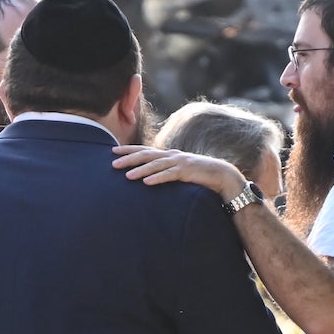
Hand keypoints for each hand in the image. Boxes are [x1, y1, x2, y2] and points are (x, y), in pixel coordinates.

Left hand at [112, 145, 247, 202]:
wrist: (220, 174)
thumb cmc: (197, 175)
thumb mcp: (177, 171)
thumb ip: (164, 171)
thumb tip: (148, 177)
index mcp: (168, 155)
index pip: (144, 150)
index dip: (128, 150)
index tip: (112, 151)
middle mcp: (171, 155)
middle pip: (146, 155)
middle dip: (129, 158)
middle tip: (113, 163)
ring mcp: (179, 162)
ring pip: (156, 165)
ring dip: (141, 170)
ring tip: (127, 175)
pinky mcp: (187, 171)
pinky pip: (170, 175)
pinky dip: (158, 178)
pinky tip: (147, 183)